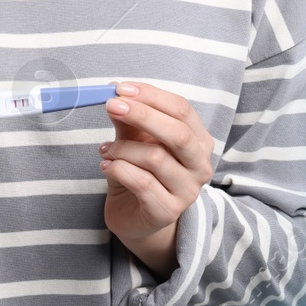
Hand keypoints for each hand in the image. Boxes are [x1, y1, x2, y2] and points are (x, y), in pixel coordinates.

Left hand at [100, 82, 213, 251]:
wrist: (136, 217)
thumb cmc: (140, 173)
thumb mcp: (135, 141)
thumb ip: (130, 121)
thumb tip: (117, 94)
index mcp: (199, 141)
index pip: (181, 110)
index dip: (151, 96)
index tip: (121, 89)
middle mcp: (200, 165)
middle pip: (177, 133)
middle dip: (141, 115)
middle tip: (111, 105)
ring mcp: (188, 191)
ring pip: (155, 158)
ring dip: (122, 149)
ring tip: (104, 149)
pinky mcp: (168, 211)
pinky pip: (142, 183)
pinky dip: (119, 169)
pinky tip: (107, 166)